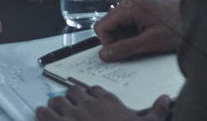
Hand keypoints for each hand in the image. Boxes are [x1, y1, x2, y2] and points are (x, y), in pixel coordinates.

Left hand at [35, 84, 162, 120]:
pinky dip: (41, 114)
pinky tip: (41, 115)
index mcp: (108, 102)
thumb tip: (165, 98)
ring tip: (52, 110)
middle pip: (73, 92)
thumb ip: (158, 111)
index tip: (89, 101)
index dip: (90, 95)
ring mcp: (72, 116)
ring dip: (55, 105)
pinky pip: (44, 115)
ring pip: (57, 100)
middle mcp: (88, 105)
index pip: (94, 90)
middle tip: (70, 106)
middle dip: (70, 98)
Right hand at [93, 0, 181, 60]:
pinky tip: (148, 38)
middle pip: (109, 27)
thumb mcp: (149, 42)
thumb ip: (125, 48)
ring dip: (128, 39)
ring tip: (146, 42)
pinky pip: (128, 26)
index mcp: (128, 6)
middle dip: (119, 41)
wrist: (197, 18)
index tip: (120, 52)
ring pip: (118, 28)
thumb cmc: (178, 25)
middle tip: (137, 47)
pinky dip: (134, 36)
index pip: (101, 27)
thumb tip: (105, 54)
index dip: (108, 43)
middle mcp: (128, 3)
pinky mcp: (141, 11)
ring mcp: (134, 6)